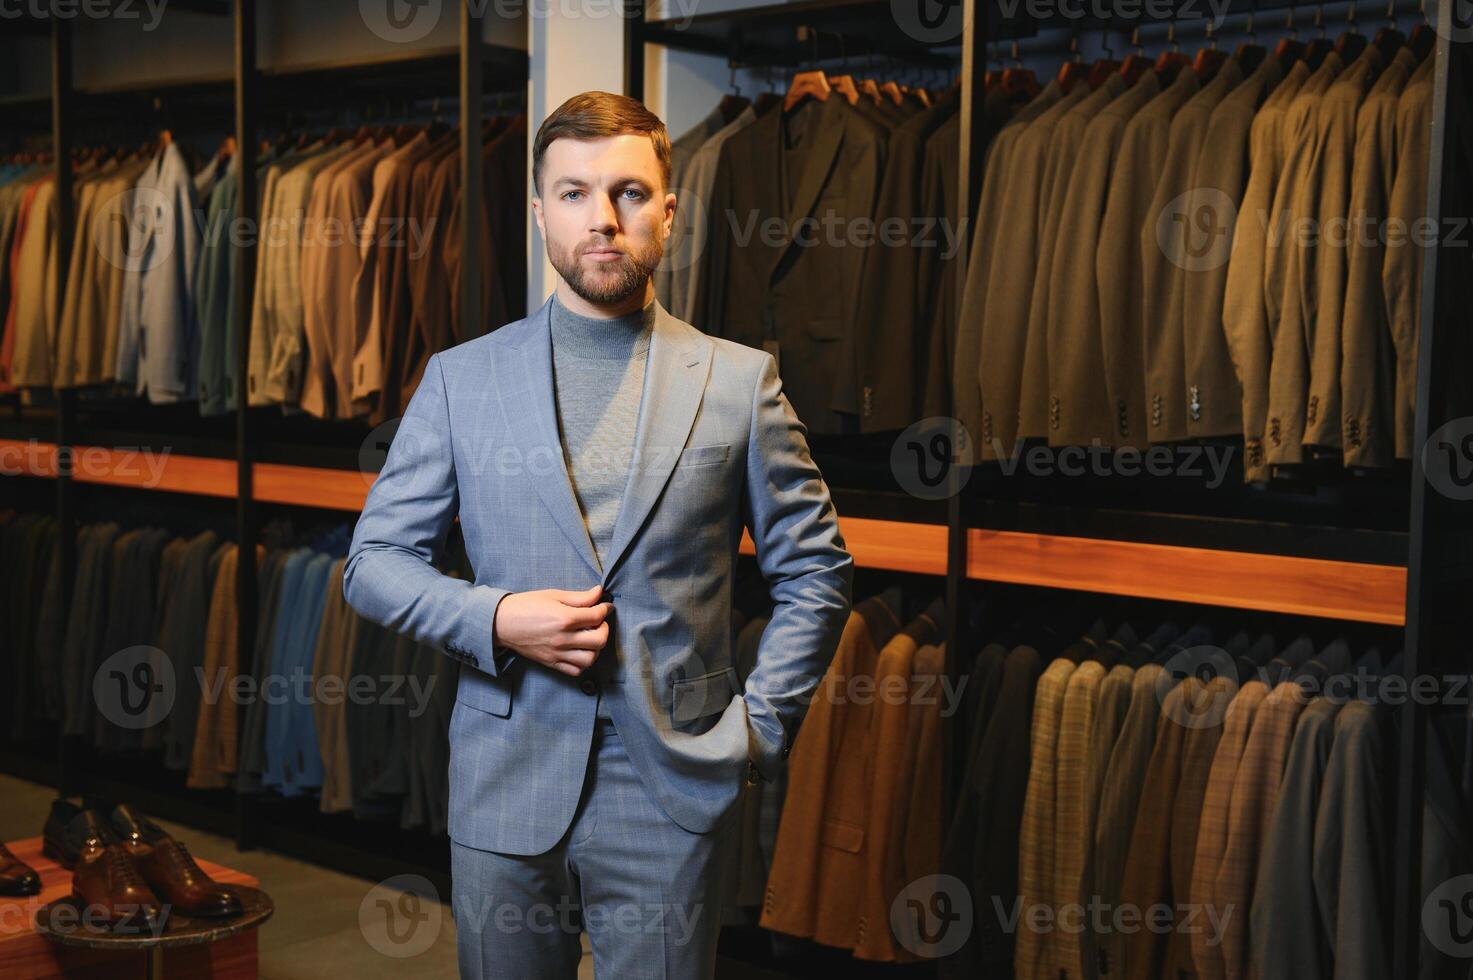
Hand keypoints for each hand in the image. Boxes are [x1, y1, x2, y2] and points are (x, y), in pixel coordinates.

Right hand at [492, 584, 612, 676]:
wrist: (501, 623)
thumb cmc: (526, 605)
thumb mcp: (553, 595)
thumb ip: (579, 597)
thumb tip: (599, 593)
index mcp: (564, 618)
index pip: (597, 616)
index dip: (605, 609)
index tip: (605, 606)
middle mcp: (562, 638)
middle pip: (599, 640)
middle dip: (604, 629)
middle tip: (598, 622)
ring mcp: (557, 653)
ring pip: (590, 659)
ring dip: (596, 648)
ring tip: (590, 638)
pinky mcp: (551, 663)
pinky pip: (575, 671)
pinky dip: (583, 663)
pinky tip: (580, 651)